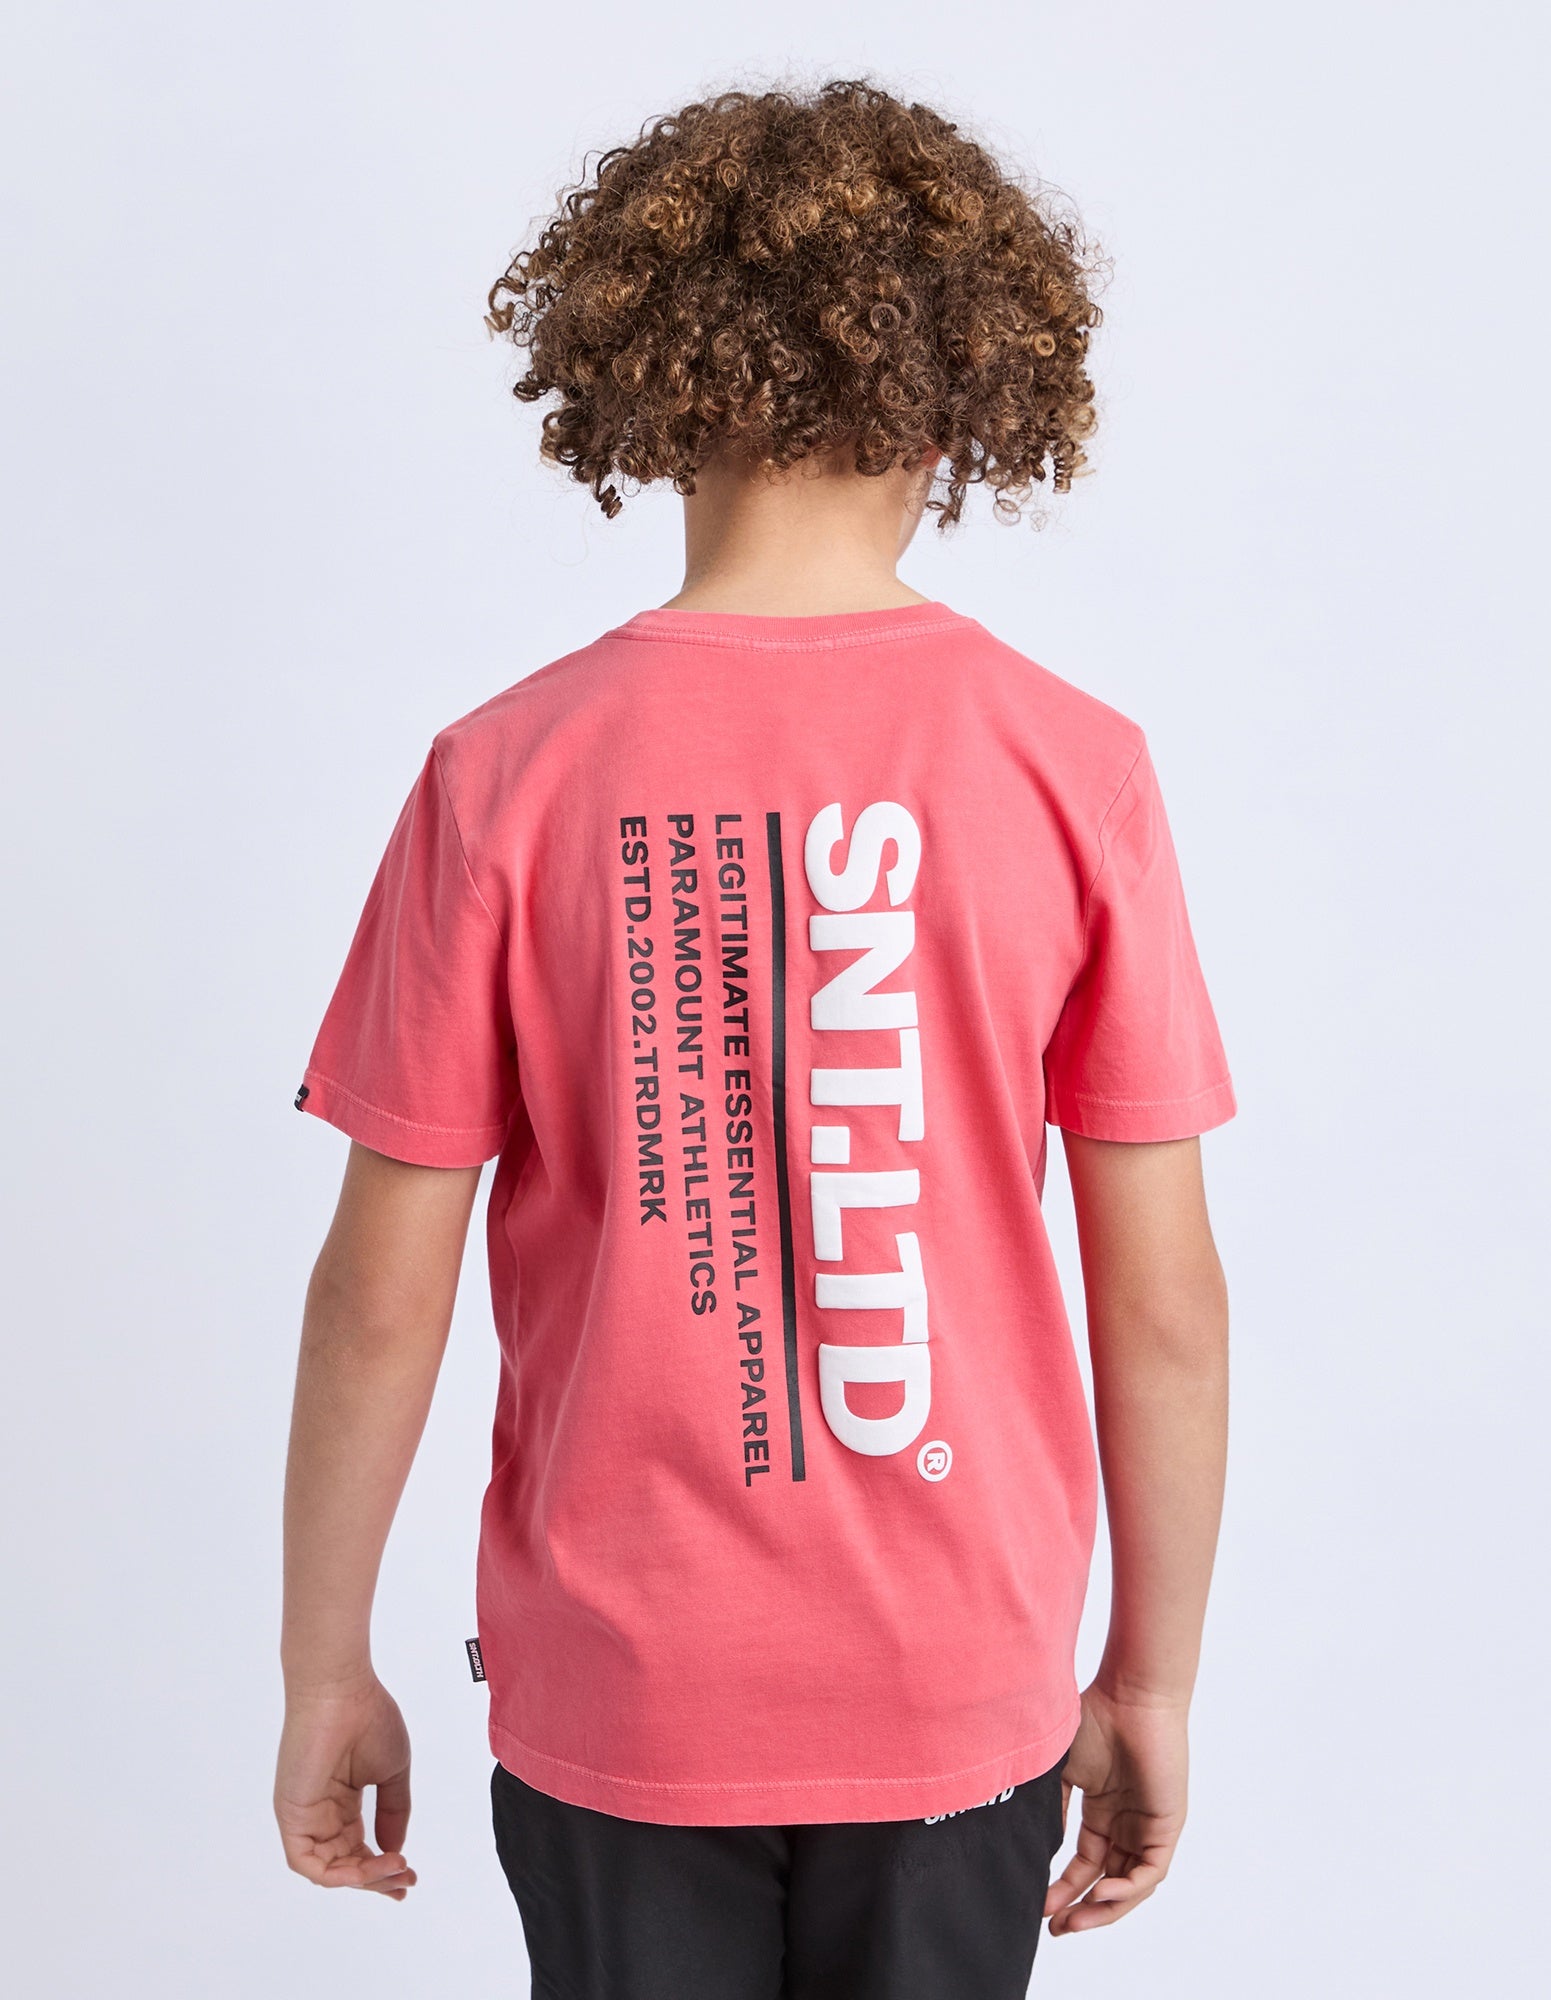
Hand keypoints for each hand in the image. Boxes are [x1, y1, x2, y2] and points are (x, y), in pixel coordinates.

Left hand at [274, 1674, 417, 1897]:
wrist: (342, 1690)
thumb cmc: (368, 1718)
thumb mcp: (392, 1771)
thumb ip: (393, 1812)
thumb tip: (394, 1850)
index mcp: (340, 1803)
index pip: (358, 1849)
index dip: (382, 1869)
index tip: (409, 1877)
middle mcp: (320, 1815)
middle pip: (345, 1865)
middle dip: (377, 1879)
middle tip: (406, 1879)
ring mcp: (304, 1817)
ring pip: (328, 1870)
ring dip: (363, 1878)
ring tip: (396, 1868)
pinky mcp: (291, 1816)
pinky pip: (308, 1862)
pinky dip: (337, 1874)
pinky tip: (368, 1866)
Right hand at [1044, 1682, 1188, 1934]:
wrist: (1128, 1696)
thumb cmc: (1094, 1719)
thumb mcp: (1062, 1770)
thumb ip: (1053, 1808)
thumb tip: (1032, 1847)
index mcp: (1102, 1812)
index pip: (1085, 1865)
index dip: (1064, 1889)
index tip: (1039, 1907)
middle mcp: (1126, 1825)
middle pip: (1106, 1882)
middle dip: (1081, 1908)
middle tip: (1056, 1929)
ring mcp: (1147, 1828)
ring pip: (1129, 1886)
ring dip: (1102, 1908)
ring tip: (1074, 1922)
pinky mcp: (1166, 1827)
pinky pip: (1149, 1873)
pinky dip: (1127, 1890)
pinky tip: (1102, 1894)